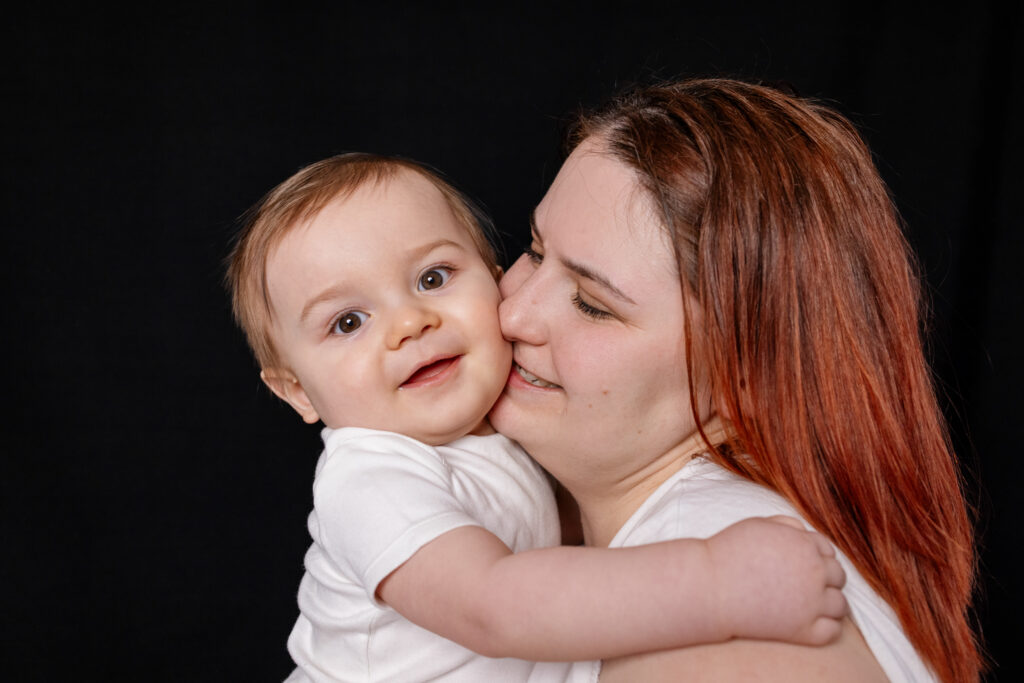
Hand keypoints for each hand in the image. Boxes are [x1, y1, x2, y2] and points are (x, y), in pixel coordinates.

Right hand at [705, 515, 847, 645]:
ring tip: (804, 606)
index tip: (799, 567)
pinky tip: (806, 623)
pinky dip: (825, 628)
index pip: (828, 552)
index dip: (816, 558)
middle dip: (824, 580)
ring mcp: (811, 603)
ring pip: (840, 605)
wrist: (710, 588)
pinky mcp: (803, 630)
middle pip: (838, 577)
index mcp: (805, 545)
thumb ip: (787, 525)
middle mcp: (815, 572)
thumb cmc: (728, 553)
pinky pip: (832, 631)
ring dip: (827, 605)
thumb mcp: (758, 526)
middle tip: (800, 586)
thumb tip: (804, 533)